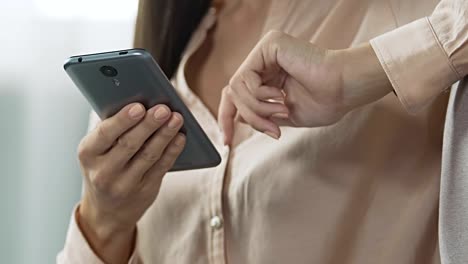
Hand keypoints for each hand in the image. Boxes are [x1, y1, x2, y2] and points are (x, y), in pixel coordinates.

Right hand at [77, 103, 185, 262]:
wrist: (107, 210)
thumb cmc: (104, 166)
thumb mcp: (97, 150)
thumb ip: (113, 129)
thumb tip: (141, 102)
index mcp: (88, 153)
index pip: (105, 134)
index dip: (123, 120)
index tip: (139, 106)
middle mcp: (103, 172)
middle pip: (130, 144)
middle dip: (149, 124)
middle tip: (163, 109)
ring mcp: (125, 184)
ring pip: (149, 155)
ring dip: (165, 135)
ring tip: (176, 118)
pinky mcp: (145, 190)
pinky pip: (161, 167)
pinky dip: (172, 150)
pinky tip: (180, 137)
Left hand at [218, 31, 392, 143]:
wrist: (344, 89)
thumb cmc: (323, 102)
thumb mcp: (283, 116)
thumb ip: (260, 115)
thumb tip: (237, 118)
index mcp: (269, 75)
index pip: (236, 95)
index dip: (227, 119)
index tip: (226, 143)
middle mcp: (264, 60)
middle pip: (233, 93)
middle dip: (249, 117)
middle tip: (272, 130)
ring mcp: (265, 51)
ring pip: (237, 88)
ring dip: (258, 109)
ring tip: (283, 111)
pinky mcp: (269, 45)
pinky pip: (246, 77)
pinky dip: (260, 95)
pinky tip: (282, 95)